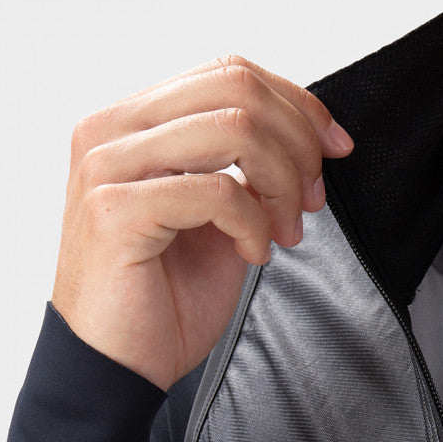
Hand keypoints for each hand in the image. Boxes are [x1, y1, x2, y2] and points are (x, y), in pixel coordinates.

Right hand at [51, 54, 353, 390]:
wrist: (119, 367)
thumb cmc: (164, 303)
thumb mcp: (220, 224)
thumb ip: (247, 175)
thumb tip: (305, 144)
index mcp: (133, 123)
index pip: (227, 74)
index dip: (296, 106)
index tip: (335, 148)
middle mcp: (112, 131)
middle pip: (237, 90)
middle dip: (297, 145)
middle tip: (310, 201)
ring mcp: (107, 166)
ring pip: (234, 130)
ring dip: (281, 183)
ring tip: (284, 232)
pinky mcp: (116, 211)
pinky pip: (218, 191)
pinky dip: (254, 224)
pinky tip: (254, 254)